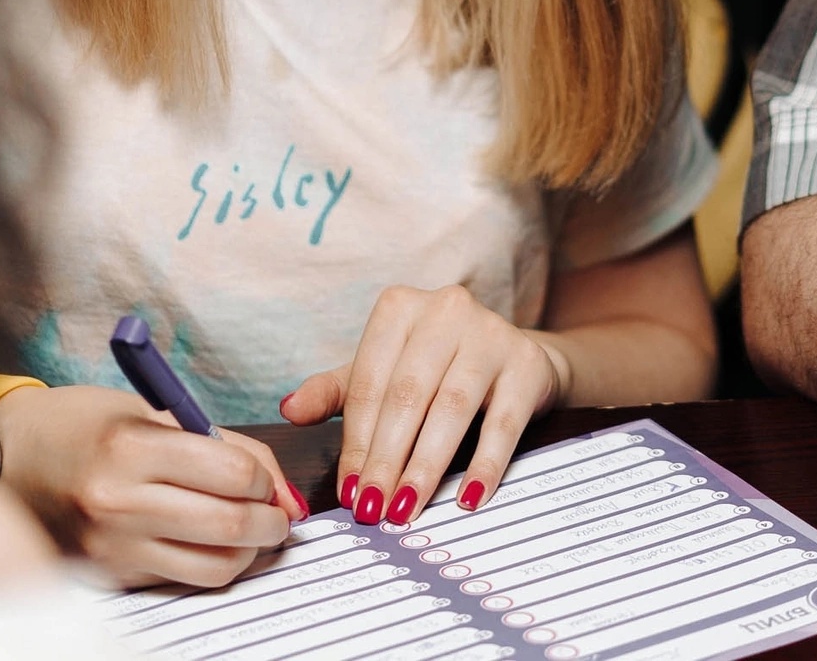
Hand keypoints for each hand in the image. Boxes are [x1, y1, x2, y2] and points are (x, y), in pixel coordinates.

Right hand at [0, 383, 303, 586]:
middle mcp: (120, 501)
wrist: (11, 457)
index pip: (235, 473)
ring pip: (215, 566)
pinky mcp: (110, 574)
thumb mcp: (155, 411)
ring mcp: (113, 545)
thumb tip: (281, 492)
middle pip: (231, 525)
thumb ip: (223, 446)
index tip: (266, 479)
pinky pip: (182, 578)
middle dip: (272, 521)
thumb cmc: (84, 425)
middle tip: (276, 512)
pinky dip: (210, 563)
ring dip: (249, 551)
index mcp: (132, 447)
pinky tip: (208, 542)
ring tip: (249, 529)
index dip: (266, 479)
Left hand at [279, 283, 572, 524]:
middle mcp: (446, 310)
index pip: (369, 384)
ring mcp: (491, 334)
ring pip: (452, 408)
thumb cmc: (436, 368)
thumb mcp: (381, 372)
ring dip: (426, 466)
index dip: (356, 442)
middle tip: (373, 509)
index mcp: (401, 308)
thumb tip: (289, 410)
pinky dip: (485, 464)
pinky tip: (467, 497)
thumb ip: (334, 392)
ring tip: (407, 508)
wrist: (514, 357)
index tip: (348, 491)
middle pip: (407, 396)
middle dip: (386, 460)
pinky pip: (504, 422)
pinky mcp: (527, 363)